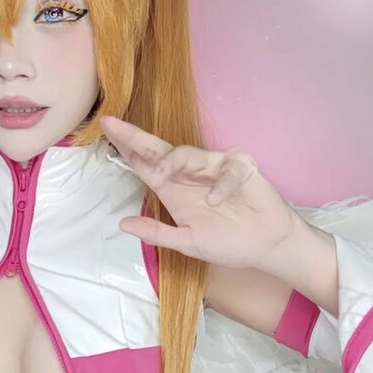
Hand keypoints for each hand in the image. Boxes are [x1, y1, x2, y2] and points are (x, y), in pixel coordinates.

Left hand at [100, 115, 302, 268]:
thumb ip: (157, 233)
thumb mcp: (187, 243)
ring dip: (170, 162)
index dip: (127, 150)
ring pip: (187, 154)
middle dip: (135, 137)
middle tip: (112, 125)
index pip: (145, 165)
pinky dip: (220, 184)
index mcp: (174, 190)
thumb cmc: (228, 243)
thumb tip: (123, 225)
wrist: (265, 246)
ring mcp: (214, 167)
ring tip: (159, 176)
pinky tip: (216, 200)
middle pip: (159, 150)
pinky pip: (225, 169)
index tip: (106, 131)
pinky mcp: (240, 166)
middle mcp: (190, 174)